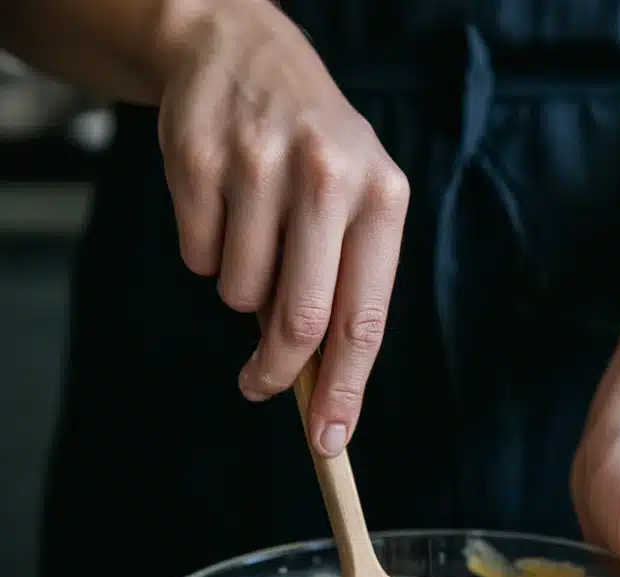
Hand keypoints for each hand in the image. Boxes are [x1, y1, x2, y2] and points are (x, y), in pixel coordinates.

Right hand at [156, 0, 408, 453]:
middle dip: (278, 372)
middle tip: (260, 386)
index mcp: (381, 198)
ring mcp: (259, 163)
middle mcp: (326, 176)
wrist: (241, 50)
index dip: (344, 390)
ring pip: (240, 293)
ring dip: (242, 293)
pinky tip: (223, 208)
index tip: (328, 441)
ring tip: (255, 239)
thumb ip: (344, 290)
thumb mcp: (353, 205)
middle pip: (300, 320)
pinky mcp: (198, 158)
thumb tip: (319, 392)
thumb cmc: (312, 154)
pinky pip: (197, 258)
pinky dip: (206, 254)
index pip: (363, 319)